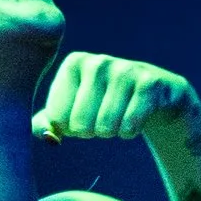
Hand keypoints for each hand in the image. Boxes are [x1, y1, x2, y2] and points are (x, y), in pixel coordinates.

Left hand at [32, 51, 195, 141]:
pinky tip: (137, 117)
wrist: (154, 96)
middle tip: (103, 118)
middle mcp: (98, 62)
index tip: (85, 114)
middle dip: (92, 132)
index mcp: (74, 63)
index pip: (58, 118)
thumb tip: (49, 138)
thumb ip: (46, 124)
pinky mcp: (150, 84)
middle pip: (80, 125)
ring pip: (105, 127)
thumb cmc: (104, 104)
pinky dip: (130, 132)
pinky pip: (129, 127)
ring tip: (120, 116)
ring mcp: (125, 70)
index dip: (71, 128)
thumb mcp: (72, 110)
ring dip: (112, 132)